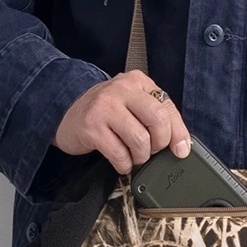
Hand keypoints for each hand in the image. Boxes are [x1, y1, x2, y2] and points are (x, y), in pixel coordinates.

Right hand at [52, 70, 190, 174]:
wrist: (65, 113)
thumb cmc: (105, 112)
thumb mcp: (132, 104)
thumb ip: (155, 116)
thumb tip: (181, 144)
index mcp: (138, 82)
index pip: (168, 108)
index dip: (179, 133)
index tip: (181, 150)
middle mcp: (122, 90)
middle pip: (158, 120)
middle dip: (160, 144)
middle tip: (151, 151)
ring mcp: (105, 107)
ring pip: (140, 140)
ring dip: (141, 157)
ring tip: (133, 156)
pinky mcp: (92, 127)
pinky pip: (120, 154)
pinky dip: (124, 164)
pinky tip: (121, 162)